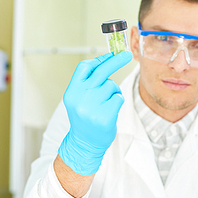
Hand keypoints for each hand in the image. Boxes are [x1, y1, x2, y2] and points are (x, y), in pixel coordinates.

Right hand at [58, 51, 131, 175]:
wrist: (84, 144)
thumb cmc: (85, 118)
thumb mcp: (79, 98)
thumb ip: (89, 82)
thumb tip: (106, 60)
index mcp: (72, 92)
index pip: (84, 67)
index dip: (99, 59)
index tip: (110, 54)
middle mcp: (80, 97)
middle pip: (101, 72)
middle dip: (115, 60)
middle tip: (126, 54)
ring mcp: (92, 107)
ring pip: (111, 86)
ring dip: (113, 92)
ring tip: (106, 104)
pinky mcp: (105, 115)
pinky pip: (118, 98)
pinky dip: (117, 102)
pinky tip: (110, 111)